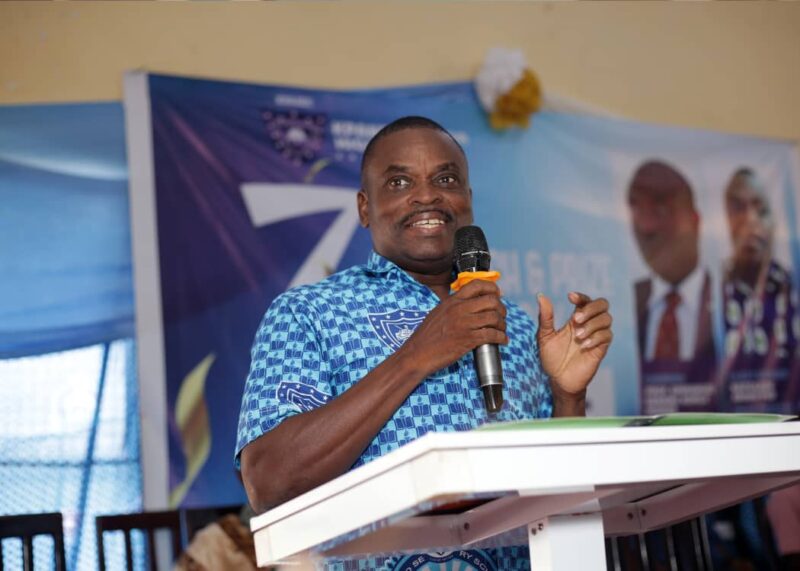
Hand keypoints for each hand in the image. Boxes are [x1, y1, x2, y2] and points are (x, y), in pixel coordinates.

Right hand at [399, 279, 507, 376]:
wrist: (417, 354)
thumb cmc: (426, 337)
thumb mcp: (438, 313)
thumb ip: (453, 307)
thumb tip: (470, 305)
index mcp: (452, 301)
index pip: (477, 285)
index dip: (492, 288)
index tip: (497, 295)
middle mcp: (459, 309)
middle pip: (491, 300)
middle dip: (501, 309)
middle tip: (501, 316)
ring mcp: (464, 324)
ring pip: (494, 317)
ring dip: (502, 324)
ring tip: (501, 330)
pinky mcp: (467, 339)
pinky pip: (491, 335)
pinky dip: (501, 338)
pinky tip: (502, 340)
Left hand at [537, 292, 612, 413]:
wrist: (558, 380)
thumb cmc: (551, 358)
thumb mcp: (544, 336)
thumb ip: (545, 317)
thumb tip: (540, 295)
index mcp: (575, 320)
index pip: (585, 300)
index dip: (581, 296)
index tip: (569, 297)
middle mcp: (588, 325)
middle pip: (602, 304)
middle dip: (591, 307)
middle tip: (575, 318)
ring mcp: (596, 336)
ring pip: (607, 318)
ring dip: (592, 324)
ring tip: (577, 336)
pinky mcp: (601, 349)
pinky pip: (607, 336)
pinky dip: (596, 337)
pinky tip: (584, 345)